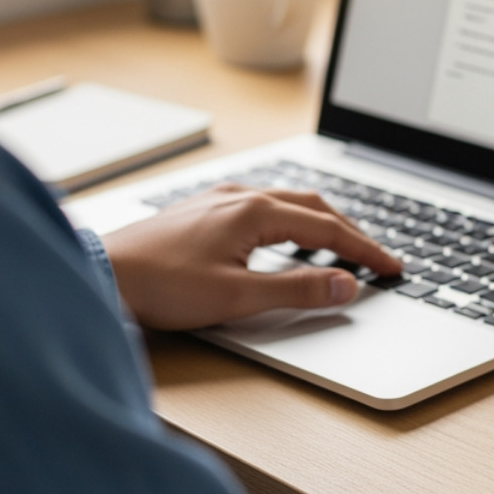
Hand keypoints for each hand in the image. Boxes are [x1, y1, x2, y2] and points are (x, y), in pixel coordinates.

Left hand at [99, 186, 401, 330]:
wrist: (101, 274)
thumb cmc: (160, 286)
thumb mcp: (237, 297)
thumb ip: (297, 291)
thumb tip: (346, 286)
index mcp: (256, 211)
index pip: (329, 230)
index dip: (365, 251)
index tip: (393, 267)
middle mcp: (241, 197)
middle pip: (314, 207)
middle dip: (351, 232)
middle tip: (376, 257)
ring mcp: (220, 200)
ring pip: (288, 203)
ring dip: (322, 222)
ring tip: (342, 245)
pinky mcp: (203, 210)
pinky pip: (263, 206)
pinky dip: (291, 220)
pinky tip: (285, 236)